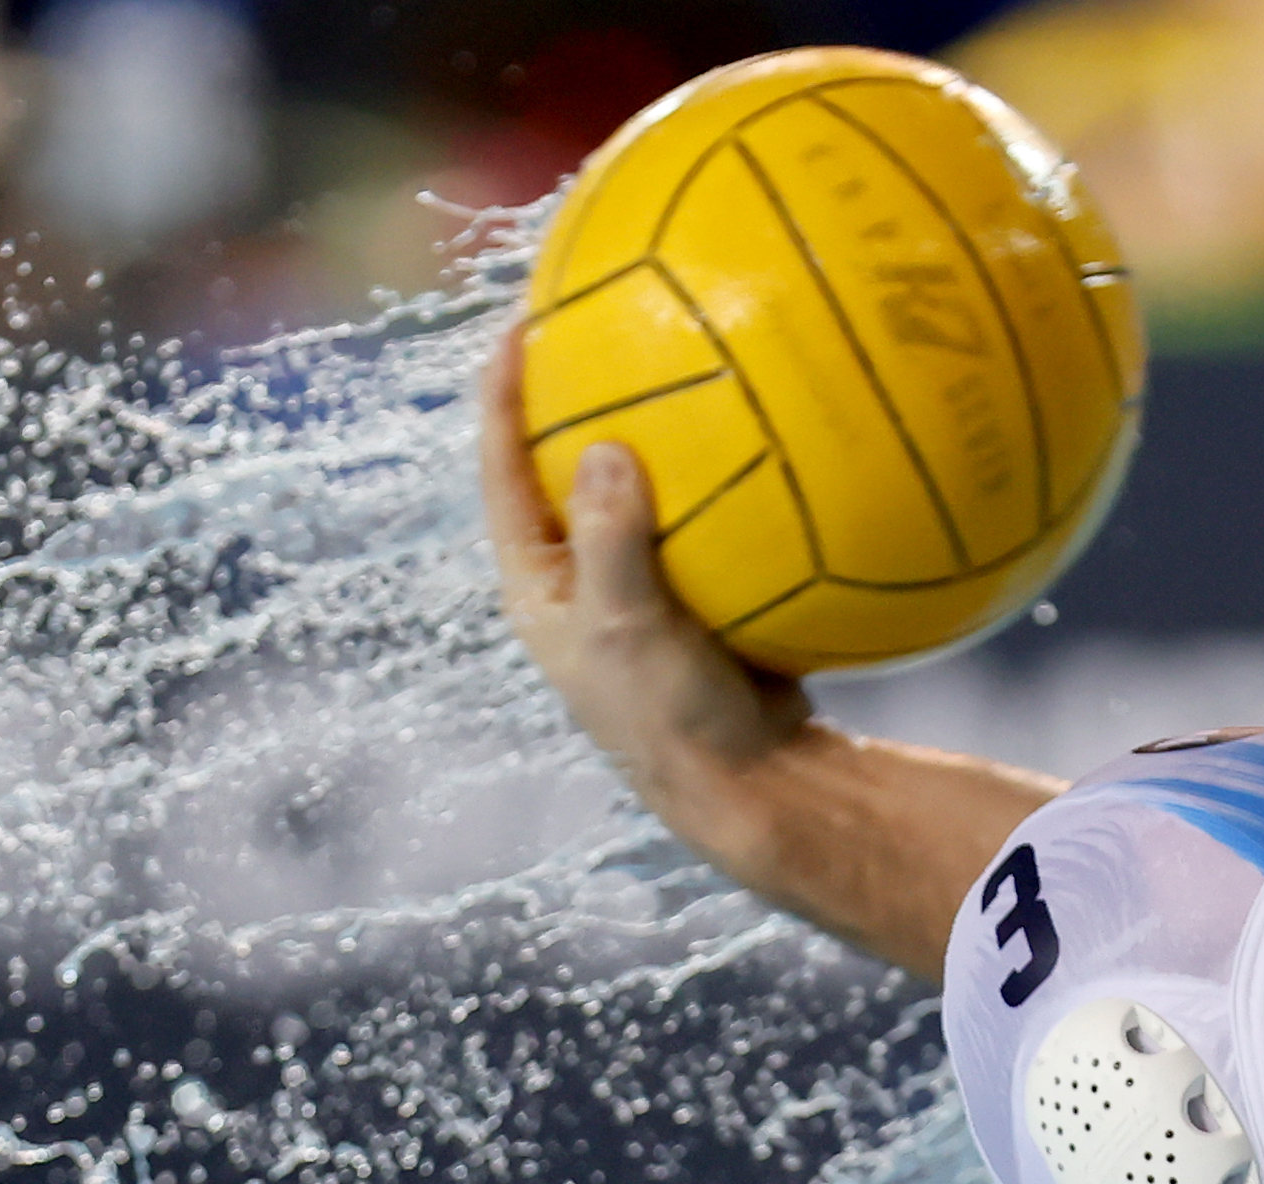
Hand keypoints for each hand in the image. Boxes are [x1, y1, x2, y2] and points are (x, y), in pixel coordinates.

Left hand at [475, 327, 809, 834]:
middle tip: (592, 318)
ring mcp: (643, 587)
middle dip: (574, 396)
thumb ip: (612, 539)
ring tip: (675, 355)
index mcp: (540, 585)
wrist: (752, 785)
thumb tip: (606, 448)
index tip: (518, 325)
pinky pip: (705, 517)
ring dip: (653, 431)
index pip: (504, 471)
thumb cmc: (672, 719)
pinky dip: (723, 477)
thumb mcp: (628, 627)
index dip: (504, 396)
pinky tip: (759, 433)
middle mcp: (582, 579)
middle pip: (564, 467)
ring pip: (638, 489)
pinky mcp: (702, 595)